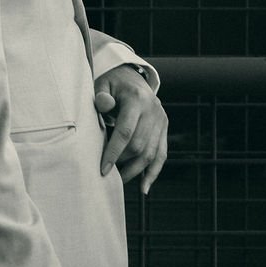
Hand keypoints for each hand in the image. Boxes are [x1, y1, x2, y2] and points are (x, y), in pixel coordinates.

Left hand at [95, 65, 167, 193]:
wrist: (132, 78)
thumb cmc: (113, 85)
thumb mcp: (103, 84)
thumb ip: (101, 96)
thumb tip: (104, 104)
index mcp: (136, 99)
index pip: (125, 131)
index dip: (113, 152)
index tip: (102, 170)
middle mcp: (153, 110)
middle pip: (138, 145)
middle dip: (121, 162)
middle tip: (106, 172)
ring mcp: (161, 120)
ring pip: (150, 153)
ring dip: (134, 171)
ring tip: (118, 180)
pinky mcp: (164, 128)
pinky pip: (161, 154)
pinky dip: (153, 173)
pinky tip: (144, 188)